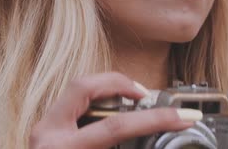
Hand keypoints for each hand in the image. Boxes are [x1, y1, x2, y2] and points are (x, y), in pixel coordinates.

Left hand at [29, 72, 201, 148]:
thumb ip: (123, 147)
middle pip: (85, 87)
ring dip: (109, 89)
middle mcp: (48, 134)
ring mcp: (45, 129)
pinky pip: (75, 103)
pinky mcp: (48, 130)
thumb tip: (150, 139)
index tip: (182, 118)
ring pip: (77, 89)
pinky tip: (114, 113)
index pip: (115, 127)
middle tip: (148, 96)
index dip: (153, 119)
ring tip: (134, 100)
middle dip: (122, 84)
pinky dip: (98, 102)